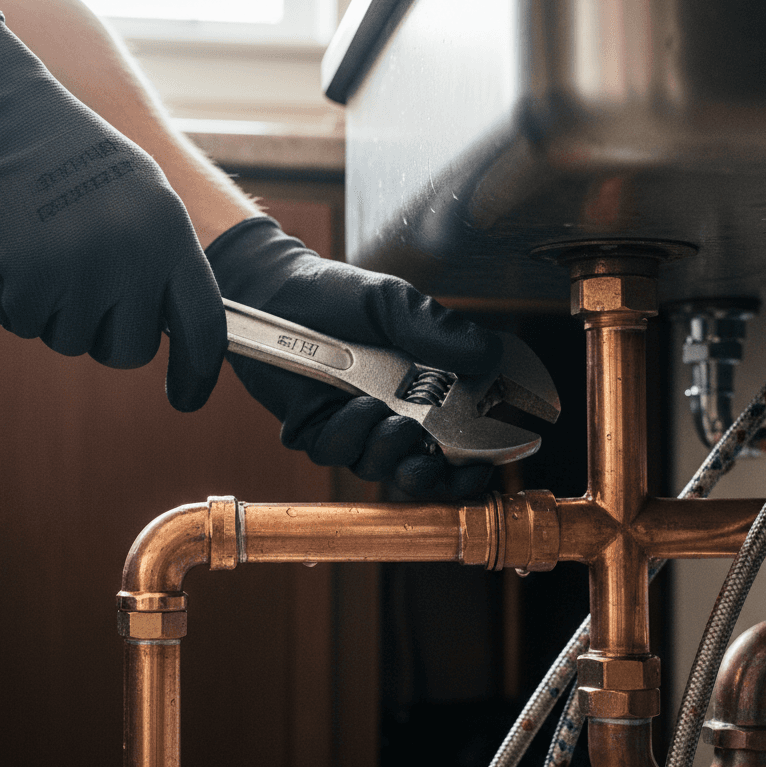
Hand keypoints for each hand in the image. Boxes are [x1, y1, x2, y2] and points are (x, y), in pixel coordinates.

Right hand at [0, 9, 226, 410]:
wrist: (6, 112)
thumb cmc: (77, 157)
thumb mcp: (146, 198)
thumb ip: (165, 262)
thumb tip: (179, 328)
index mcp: (174, 236)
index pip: (206, 326)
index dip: (199, 373)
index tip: (188, 397)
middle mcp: (137, 254)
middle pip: (133, 351)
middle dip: (106, 336)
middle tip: (85, 294)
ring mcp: (86, 265)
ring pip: (74, 342)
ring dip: (56, 313)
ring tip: (49, 255)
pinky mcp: (34, 272)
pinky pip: (28, 325)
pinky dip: (16, 301)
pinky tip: (16, 256)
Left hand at [206, 216, 502, 497]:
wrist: (275, 291)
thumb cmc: (336, 297)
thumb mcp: (395, 304)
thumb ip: (440, 332)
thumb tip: (489, 355)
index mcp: (419, 392)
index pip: (453, 445)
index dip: (470, 467)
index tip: (484, 466)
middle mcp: (387, 417)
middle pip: (417, 472)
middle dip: (430, 475)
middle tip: (432, 457)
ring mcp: (350, 428)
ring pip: (376, 467)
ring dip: (389, 450)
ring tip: (392, 419)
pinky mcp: (312, 431)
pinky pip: (335, 452)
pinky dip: (349, 433)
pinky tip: (353, 404)